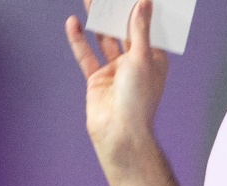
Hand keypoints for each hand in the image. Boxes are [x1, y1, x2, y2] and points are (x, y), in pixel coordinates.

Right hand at [66, 0, 168, 165]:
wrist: (119, 132)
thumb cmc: (138, 100)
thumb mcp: (141, 58)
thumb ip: (139, 29)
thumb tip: (144, 3)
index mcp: (153, 60)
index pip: (148, 29)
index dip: (141, 11)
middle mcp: (135, 64)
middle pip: (123, 31)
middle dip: (115, 11)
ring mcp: (115, 71)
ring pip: (104, 39)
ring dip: (97, 21)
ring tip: (89, 0)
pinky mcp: (97, 78)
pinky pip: (86, 54)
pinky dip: (79, 39)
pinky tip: (74, 23)